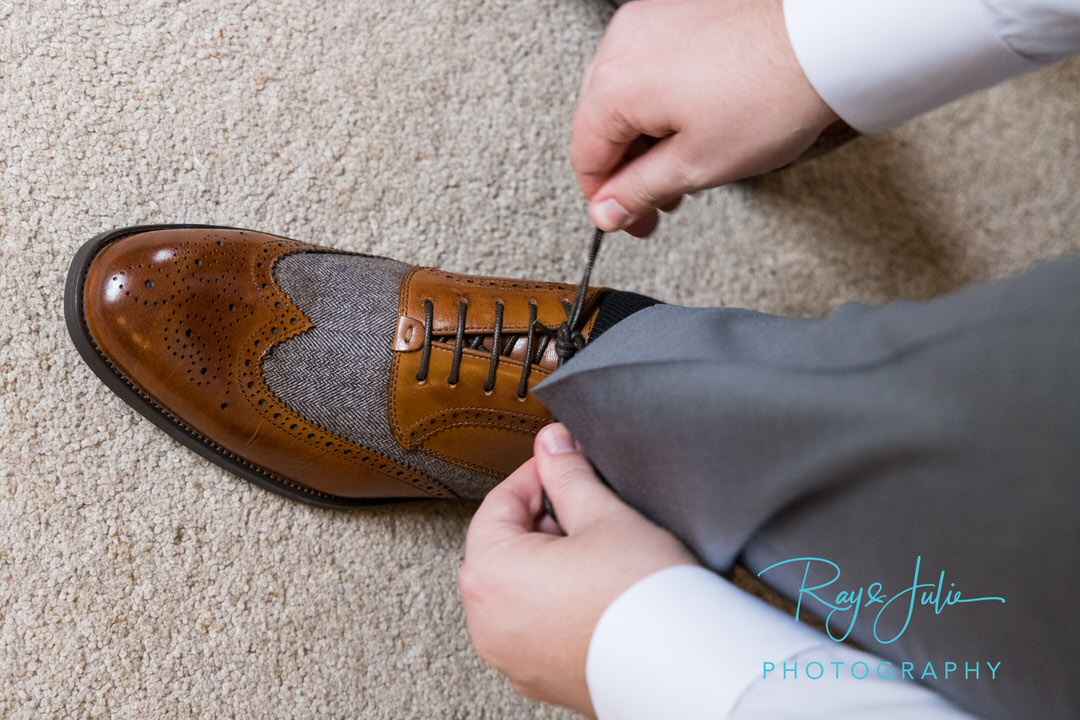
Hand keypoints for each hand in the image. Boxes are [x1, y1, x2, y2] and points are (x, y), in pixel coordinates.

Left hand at [459, 423, 698, 715]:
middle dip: (543, 522)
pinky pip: (535, 626)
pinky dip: (557, 604)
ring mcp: (510, 656)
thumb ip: (569, 474)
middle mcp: (487, 621)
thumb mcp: (604, 515)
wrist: (685, 668)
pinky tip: (597, 593)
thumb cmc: (643, 598)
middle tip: (587, 509)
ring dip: (549, 564)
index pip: (498, 503)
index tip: (564, 464)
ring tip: (598, 553)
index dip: (536, 475)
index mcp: (490, 574)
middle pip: (504, 548)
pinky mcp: (538, 678)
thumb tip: (553, 444)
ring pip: (518, 589)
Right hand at [571, 0, 837, 236]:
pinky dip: (664, 101)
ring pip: (628, 95)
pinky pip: (653, 67)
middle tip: (657, 203)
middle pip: (603, 123)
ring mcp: (651, 22)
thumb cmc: (770, 96)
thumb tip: (606, 211)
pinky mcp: (680, 12)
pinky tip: (694, 125)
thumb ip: (638, 192)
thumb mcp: (695, 166)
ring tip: (684, 167)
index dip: (604, 198)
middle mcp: (624, 43)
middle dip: (629, 169)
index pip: (585, 156)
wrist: (826, 44)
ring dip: (647, 137)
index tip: (625, 220)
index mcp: (615, 84)